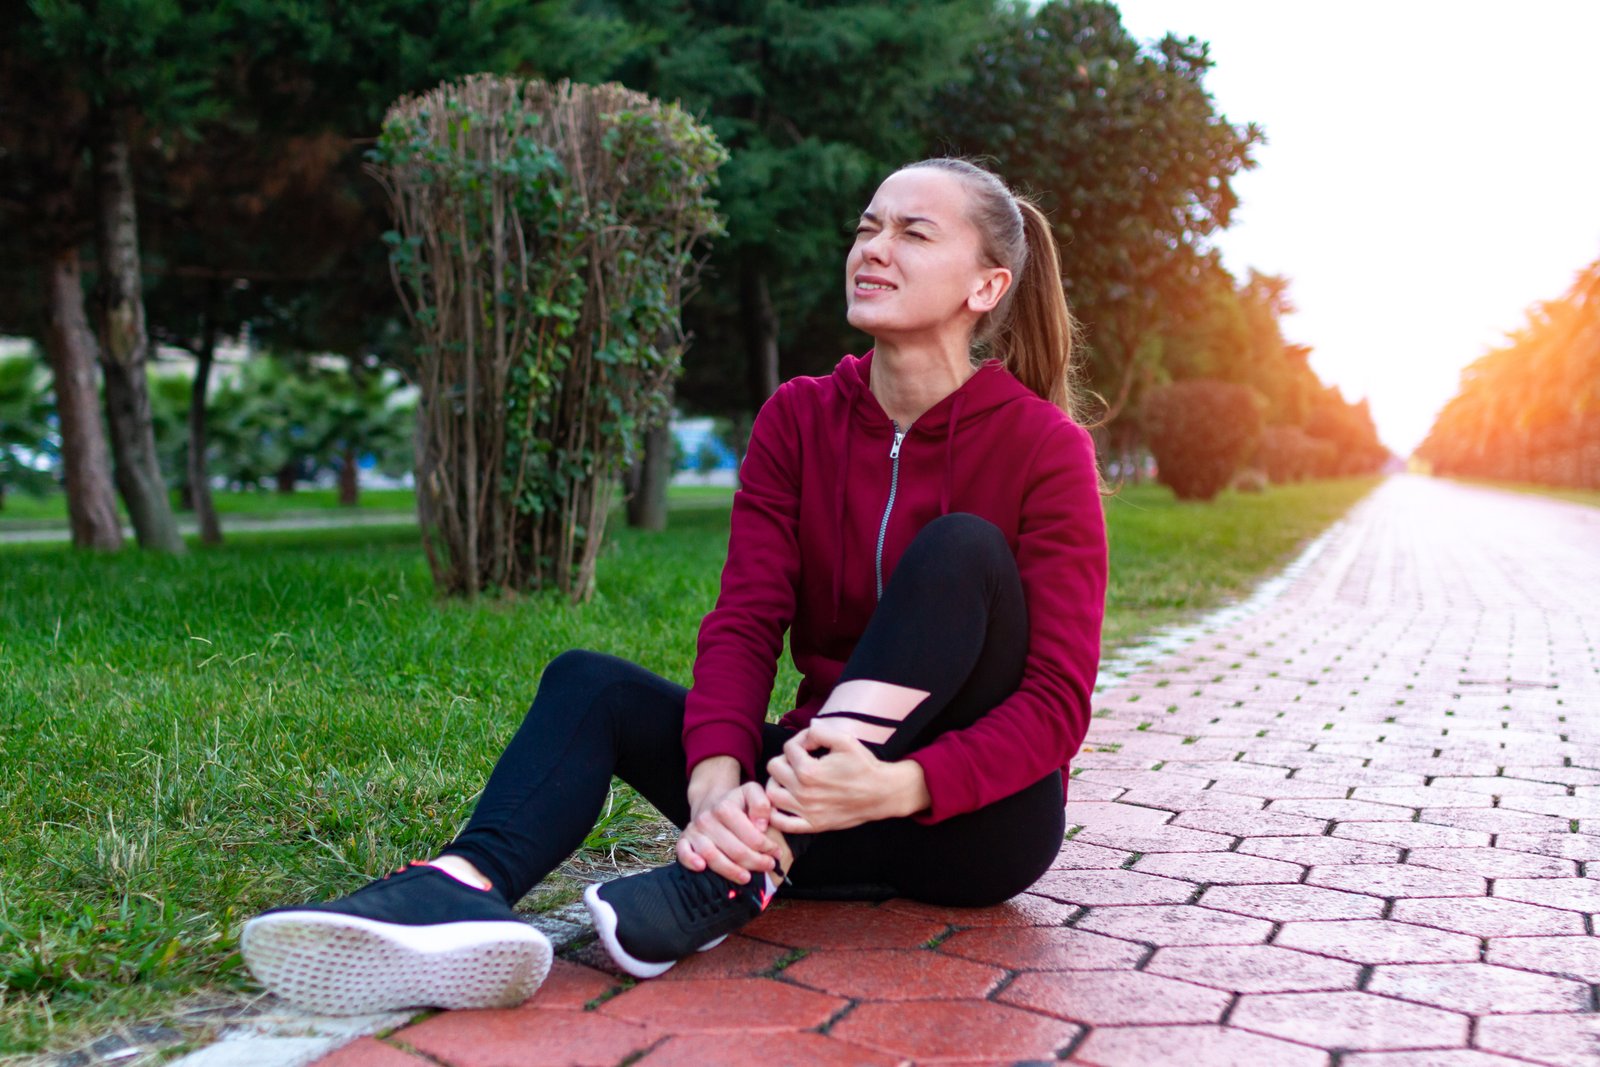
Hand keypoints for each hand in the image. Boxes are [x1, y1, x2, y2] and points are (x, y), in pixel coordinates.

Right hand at [676, 779, 779, 883]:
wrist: (711, 803)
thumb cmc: (736, 802)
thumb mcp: (752, 792)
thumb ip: (761, 804)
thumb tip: (761, 826)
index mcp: (725, 807)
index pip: (750, 835)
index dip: (767, 847)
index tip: (776, 853)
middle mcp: (707, 819)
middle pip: (734, 849)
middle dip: (755, 862)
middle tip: (768, 866)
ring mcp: (694, 831)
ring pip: (712, 856)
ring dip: (731, 870)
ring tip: (747, 878)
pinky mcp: (684, 840)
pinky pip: (683, 853)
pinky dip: (690, 862)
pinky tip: (702, 868)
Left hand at [764, 719, 926, 834]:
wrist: (882, 793)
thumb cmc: (864, 765)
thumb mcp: (845, 740)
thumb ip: (820, 731)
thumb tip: (805, 730)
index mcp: (809, 771)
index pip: (788, 748)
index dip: (800, 740)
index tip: (812, 743)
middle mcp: (803, 793)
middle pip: (774, 768)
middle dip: (785, 759)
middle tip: (800, 759)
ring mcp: (806, 811)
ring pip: (772, 795)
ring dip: (778, 782)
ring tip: (791, 777)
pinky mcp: (812, 825)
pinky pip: (782, 823)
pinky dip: (777, 813)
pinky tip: (787, 801)